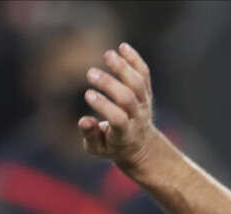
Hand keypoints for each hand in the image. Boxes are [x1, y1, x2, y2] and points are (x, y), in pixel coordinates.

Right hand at [79, 44, 158, 171]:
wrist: (140, 145)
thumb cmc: (113, 146)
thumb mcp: (98, 149)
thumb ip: (90, 135)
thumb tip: (83, 120)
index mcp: (125, 134)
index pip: (118, 118)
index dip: (104, 106)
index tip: (87, 94)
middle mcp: (138, 118)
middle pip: (127, 98)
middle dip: (109, 84)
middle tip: (90, 74)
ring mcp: (144, 104)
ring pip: (138, 83)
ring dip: (123, 68)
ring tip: (108, 55)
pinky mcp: (147, 92)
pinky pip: (144, 74)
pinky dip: (135, 60)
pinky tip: (122, 47)